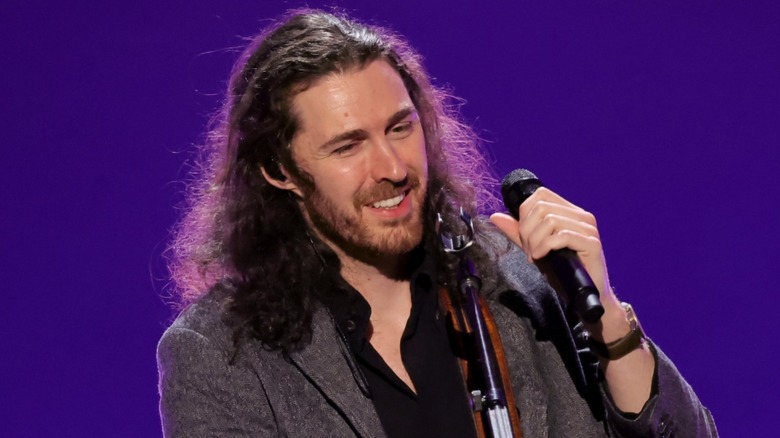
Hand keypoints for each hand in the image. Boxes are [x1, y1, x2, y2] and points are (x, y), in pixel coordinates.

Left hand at [490, 187, 623, 336]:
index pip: (541, 195)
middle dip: (527, 231)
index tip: (524, 236)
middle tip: (529, 250)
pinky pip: (561, 236)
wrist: (582, 295)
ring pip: (550, 220)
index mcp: (570, 212)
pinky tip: (541, 257)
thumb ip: (517, 231)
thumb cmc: (561, 271)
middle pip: (542, 207)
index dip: (525, 213)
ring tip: (536, 256)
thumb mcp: (535, 247)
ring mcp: (589, 229)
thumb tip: (495, 216)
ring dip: (535, 241)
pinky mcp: (592, 243)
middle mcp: (582, 216)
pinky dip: (544, 247)